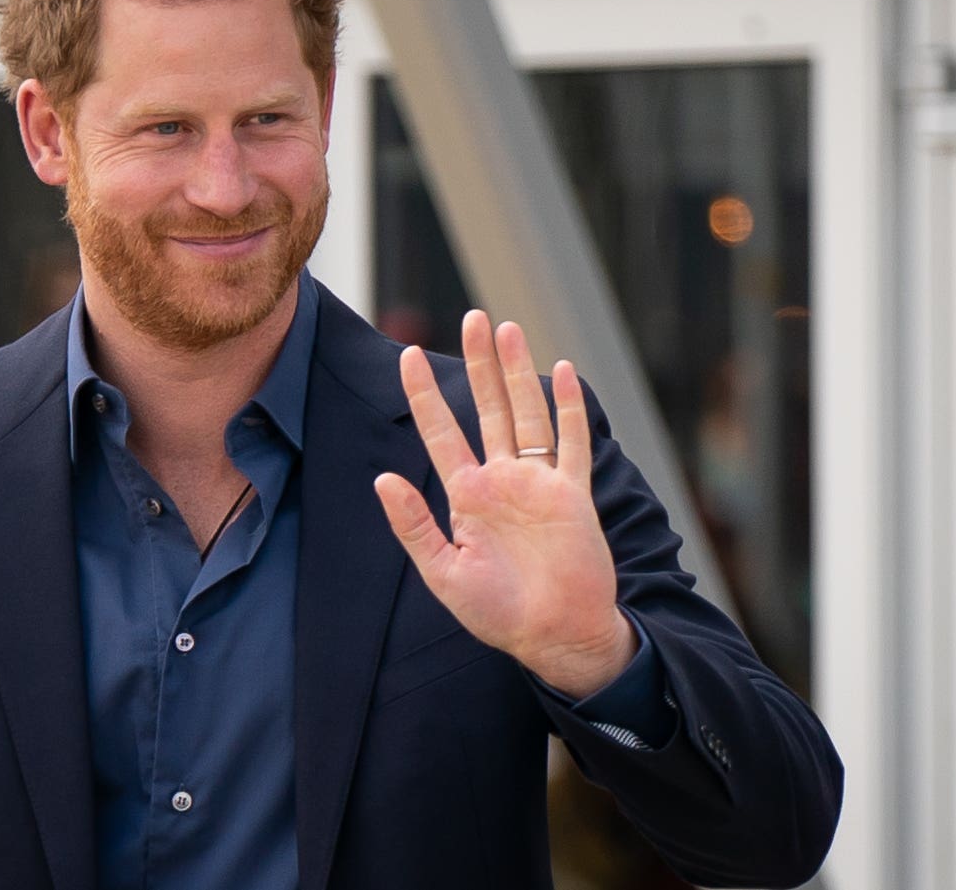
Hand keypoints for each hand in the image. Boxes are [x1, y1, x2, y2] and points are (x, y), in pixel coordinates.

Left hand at [374, 310, 637, 698]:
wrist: (556, 636)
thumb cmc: (498, 615)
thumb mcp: (443, 573)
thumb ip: (414, 525)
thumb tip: (382, 479)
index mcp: (467, 496)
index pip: (441, 432)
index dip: (424, 394)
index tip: (405, 356)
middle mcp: (502, 480)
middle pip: (488, 407)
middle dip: (479, 363)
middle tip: (472, 318)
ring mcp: (539, 484)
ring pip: (527, 414)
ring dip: (518, 372)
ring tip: (508, 329)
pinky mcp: (573, 495)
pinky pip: (572, 442)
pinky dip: (570, 408)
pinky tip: (563, 372)